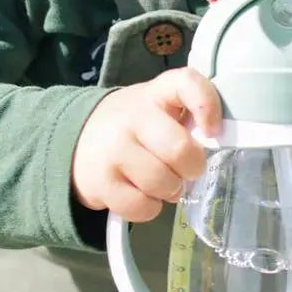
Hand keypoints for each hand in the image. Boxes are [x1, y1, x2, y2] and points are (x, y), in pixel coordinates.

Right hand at [72, 68, 221, 221]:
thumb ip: (190, 117)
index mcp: (157, 93)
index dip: (207, 106)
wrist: (78, 139)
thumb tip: (213, 147)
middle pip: (180, 150)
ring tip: (161, 182)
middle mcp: (132, 116)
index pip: (187, 83)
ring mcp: (113, 149)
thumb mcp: (161, 108)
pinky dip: (149, 208)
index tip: (213, 131)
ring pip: (162, 183)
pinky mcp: (99, 181)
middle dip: (192, 168)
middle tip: (186, 170)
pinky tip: (141, 194)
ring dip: (171, 190)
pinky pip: (142, 207)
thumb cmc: (137, 126)